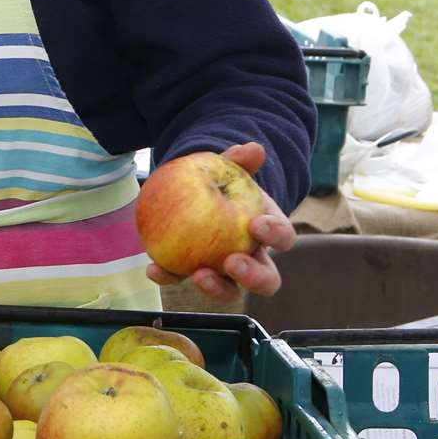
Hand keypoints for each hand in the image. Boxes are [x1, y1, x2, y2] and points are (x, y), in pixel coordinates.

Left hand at [146, 142, 295, 299]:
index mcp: (269, 232)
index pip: (283, 237)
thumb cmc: (223, 182)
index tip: (256, 225)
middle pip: (266, 279)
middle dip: (253, 277)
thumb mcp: (229, 169)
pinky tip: (154, 270)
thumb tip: (252, 149)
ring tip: (198, 274)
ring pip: (229, 290)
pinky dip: (169, 276)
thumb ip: (239, 161)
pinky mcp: (194, 273)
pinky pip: (182, 279)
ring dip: (216, 288)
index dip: (275, 234)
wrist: (195, 190)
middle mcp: (254, 259)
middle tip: (231, 262)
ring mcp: (224, 272)